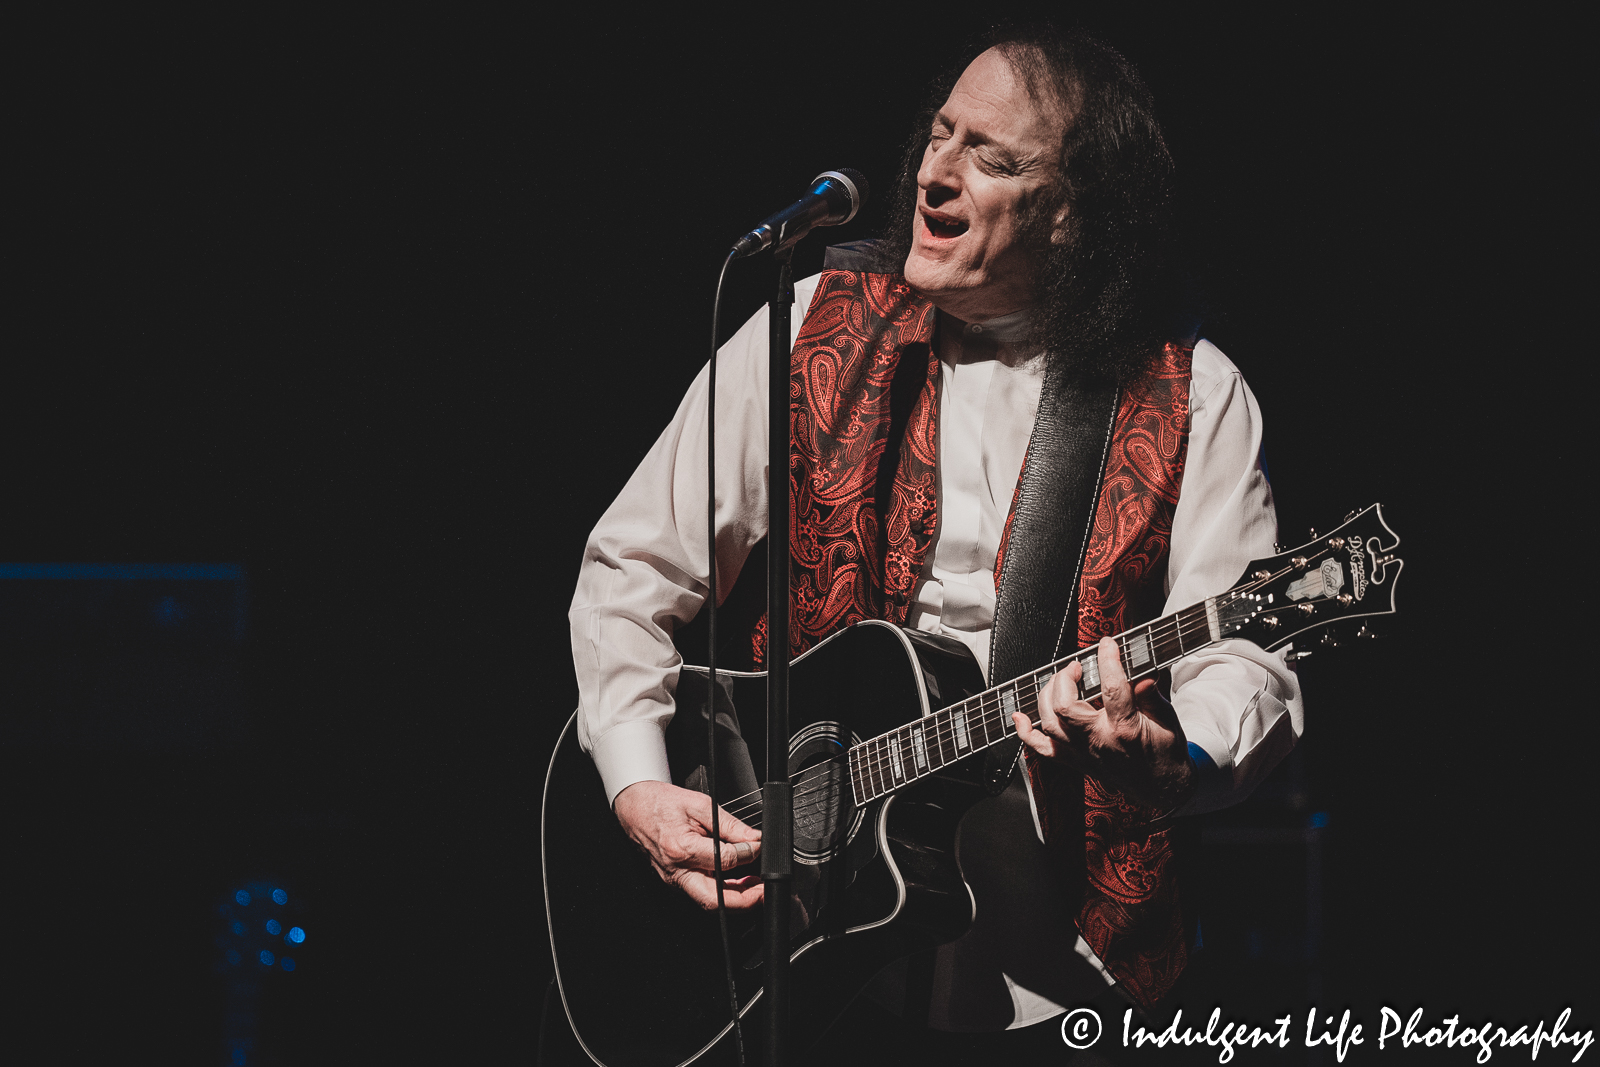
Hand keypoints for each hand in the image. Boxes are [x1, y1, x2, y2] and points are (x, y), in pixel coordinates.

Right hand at [612, 780, 763, 908]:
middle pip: (713, 901)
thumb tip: (753, 839)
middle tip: (764, 891)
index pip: (724, 861)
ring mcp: (674, 880)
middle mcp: (676, 872)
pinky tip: (738, 882)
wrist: (634, 807)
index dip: (748, 854)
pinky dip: (723, 891)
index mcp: (681, 849)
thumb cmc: (660, 803)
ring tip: (757, 885)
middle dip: (744, 901)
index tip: (759, 846)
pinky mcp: (675, 882)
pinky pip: (702, 892)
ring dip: (736, 898)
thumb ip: (730, 825)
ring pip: (709, 901)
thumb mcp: (700, 804)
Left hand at [1012, 637, 1196, 811]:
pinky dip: (1026, 733)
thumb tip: (1142, 674)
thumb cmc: (1165, 753)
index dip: (1107, 660)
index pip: (1112, 688)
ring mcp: (1083, 753)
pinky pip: (1043, 749)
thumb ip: (1151, 696)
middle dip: (1064, 679)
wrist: (1162, 788)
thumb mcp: (1167, 720)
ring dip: (1046, 697)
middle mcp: (1099, 742)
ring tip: (1059, 681)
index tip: (1107, 644)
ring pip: (1049, 724)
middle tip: (1076, 666)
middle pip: (1065, 707)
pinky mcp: (1075, 761)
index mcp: (1125, 729)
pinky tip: (1019, 717)